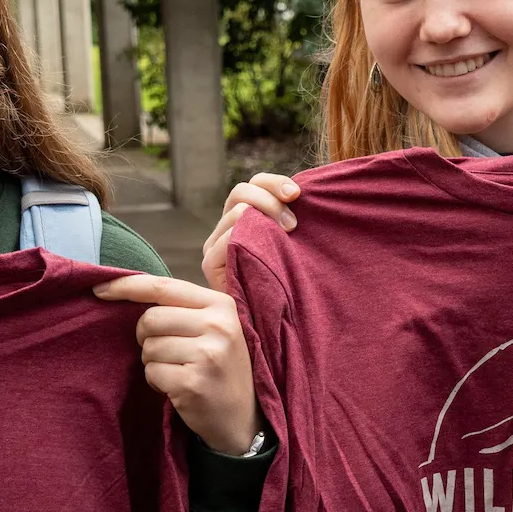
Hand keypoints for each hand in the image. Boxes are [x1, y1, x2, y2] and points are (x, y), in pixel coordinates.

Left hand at [94, 273, 260, 454]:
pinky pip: (152, 373)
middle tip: (164, 351)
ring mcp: (207, 355)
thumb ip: (182, 306)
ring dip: (153, 362)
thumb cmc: (219, 367)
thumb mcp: (215, 327)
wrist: (243, 418)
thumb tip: (126, 286)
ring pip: (149, 348)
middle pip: (150, 319)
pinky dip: (156, 382)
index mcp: (221, 305)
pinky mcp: (193, 383)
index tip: (99, 289)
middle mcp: (218, 326)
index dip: (126, 286)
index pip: (162, 287)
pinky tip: (176, 387)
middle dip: (145, 337)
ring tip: (177, 370)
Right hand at [201, 173, 299, 293]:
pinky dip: (246, 239)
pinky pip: (226, 239)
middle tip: (293, 224)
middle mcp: (226, 228)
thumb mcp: (294, 246)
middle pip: (241, 190)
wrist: (272, 328)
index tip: (297, 194)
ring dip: (265, 220)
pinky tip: (266, 254)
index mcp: (246, 218)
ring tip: (286, 239)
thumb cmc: (291, 286)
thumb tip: (304, 192)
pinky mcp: (209, 263)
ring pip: (236, 212)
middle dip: (270, 200)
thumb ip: (291, 221)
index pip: (254, 184)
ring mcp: (214, 245)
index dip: (274, 183)